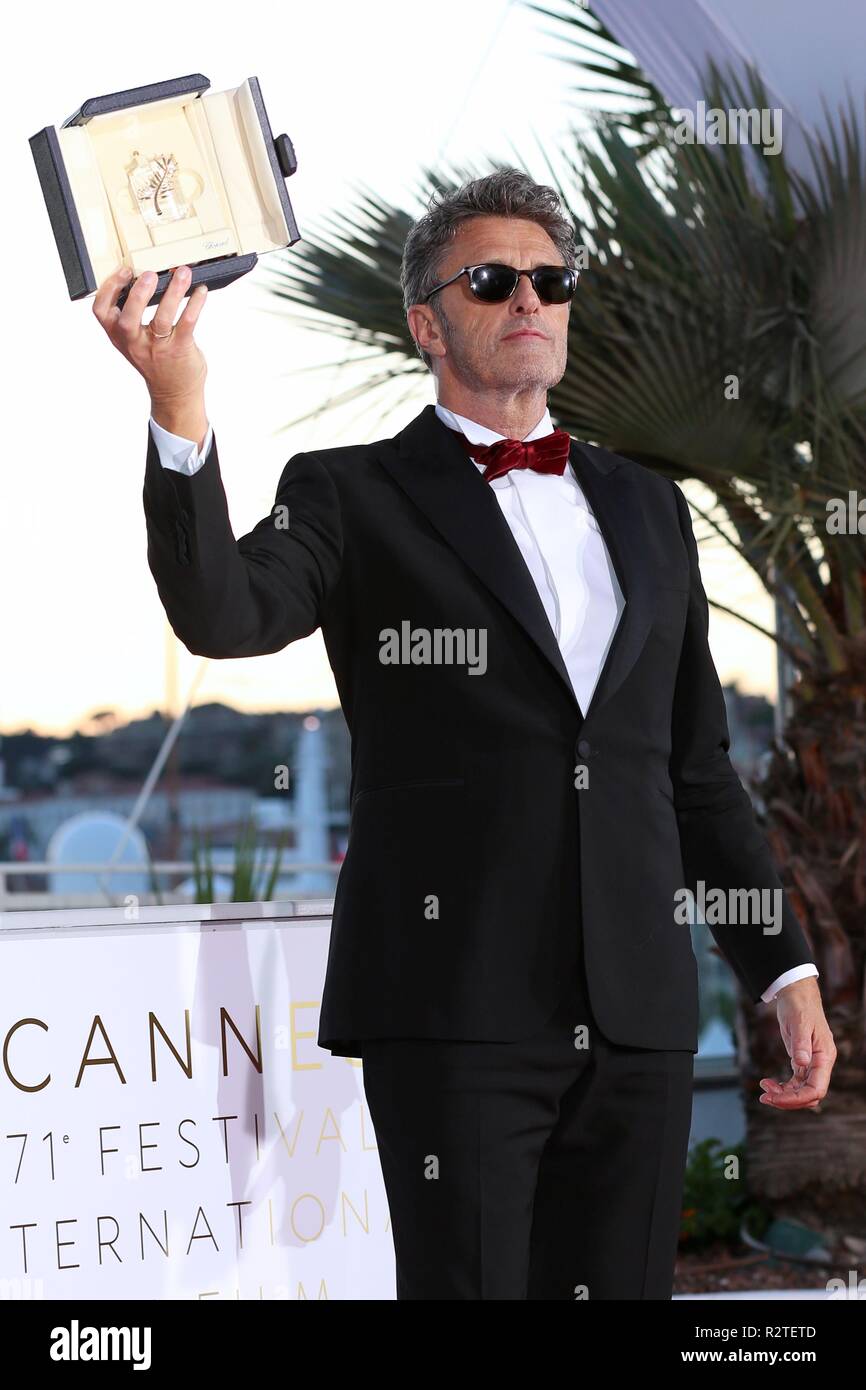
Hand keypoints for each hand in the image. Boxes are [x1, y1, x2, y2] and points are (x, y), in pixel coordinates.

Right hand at [92, 264, 207, 404]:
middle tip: (150, 274)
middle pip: (128, 319)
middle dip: (138, 294)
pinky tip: (200, 291)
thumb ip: (131, 318)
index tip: (123, 272)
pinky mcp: (180, 350)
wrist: (174, 394)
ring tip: (182, 273)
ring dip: (173, 293)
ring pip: (162, 318)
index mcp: (120, 337)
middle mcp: (135, 343)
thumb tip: (143, 278)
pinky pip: (187, 323)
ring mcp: (158, 348)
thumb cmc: (155, 362)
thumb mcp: (133, 342)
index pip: (101, 312)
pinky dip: (195, 304)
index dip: (108, 289)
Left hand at [759, 977, 835, 1110]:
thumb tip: (802, 1064)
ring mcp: (812, 1064)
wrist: (796, 994)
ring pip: (802, 1091)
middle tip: (764, 1097)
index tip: (776, 1097)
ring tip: (764, 1089)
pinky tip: (768, 1084)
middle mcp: (820, 1064)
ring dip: (783, 1095)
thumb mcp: (799, 1023)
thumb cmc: (800, 1005)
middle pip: (809, 1095)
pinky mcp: (802, 1061)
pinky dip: (783, 1087)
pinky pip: (795, 1083)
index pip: (816, 1089)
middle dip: (788, 1100)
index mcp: (824, 1057)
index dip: (797, 1098)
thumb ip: (801, 1044)